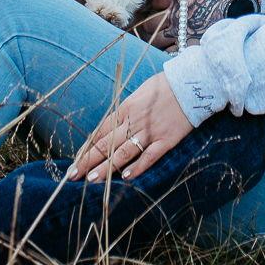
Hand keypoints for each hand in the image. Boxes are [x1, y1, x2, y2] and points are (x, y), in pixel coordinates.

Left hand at [69, 73, 192, 182]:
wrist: (192, 84)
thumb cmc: (164, 86)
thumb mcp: (139, 94)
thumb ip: (126, 111)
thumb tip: (113, 126)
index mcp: (125, 108)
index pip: (100, 131)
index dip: (87, 148)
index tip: (75, 161)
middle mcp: (134, 121)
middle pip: (107, 144)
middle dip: (88, 161)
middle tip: (73, 175)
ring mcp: (150, 132)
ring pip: (123, 153)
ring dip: (106, 168)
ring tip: (91, 180)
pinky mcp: (166, 140)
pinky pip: (149, 156)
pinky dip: (137, 167)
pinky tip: (125, 177)